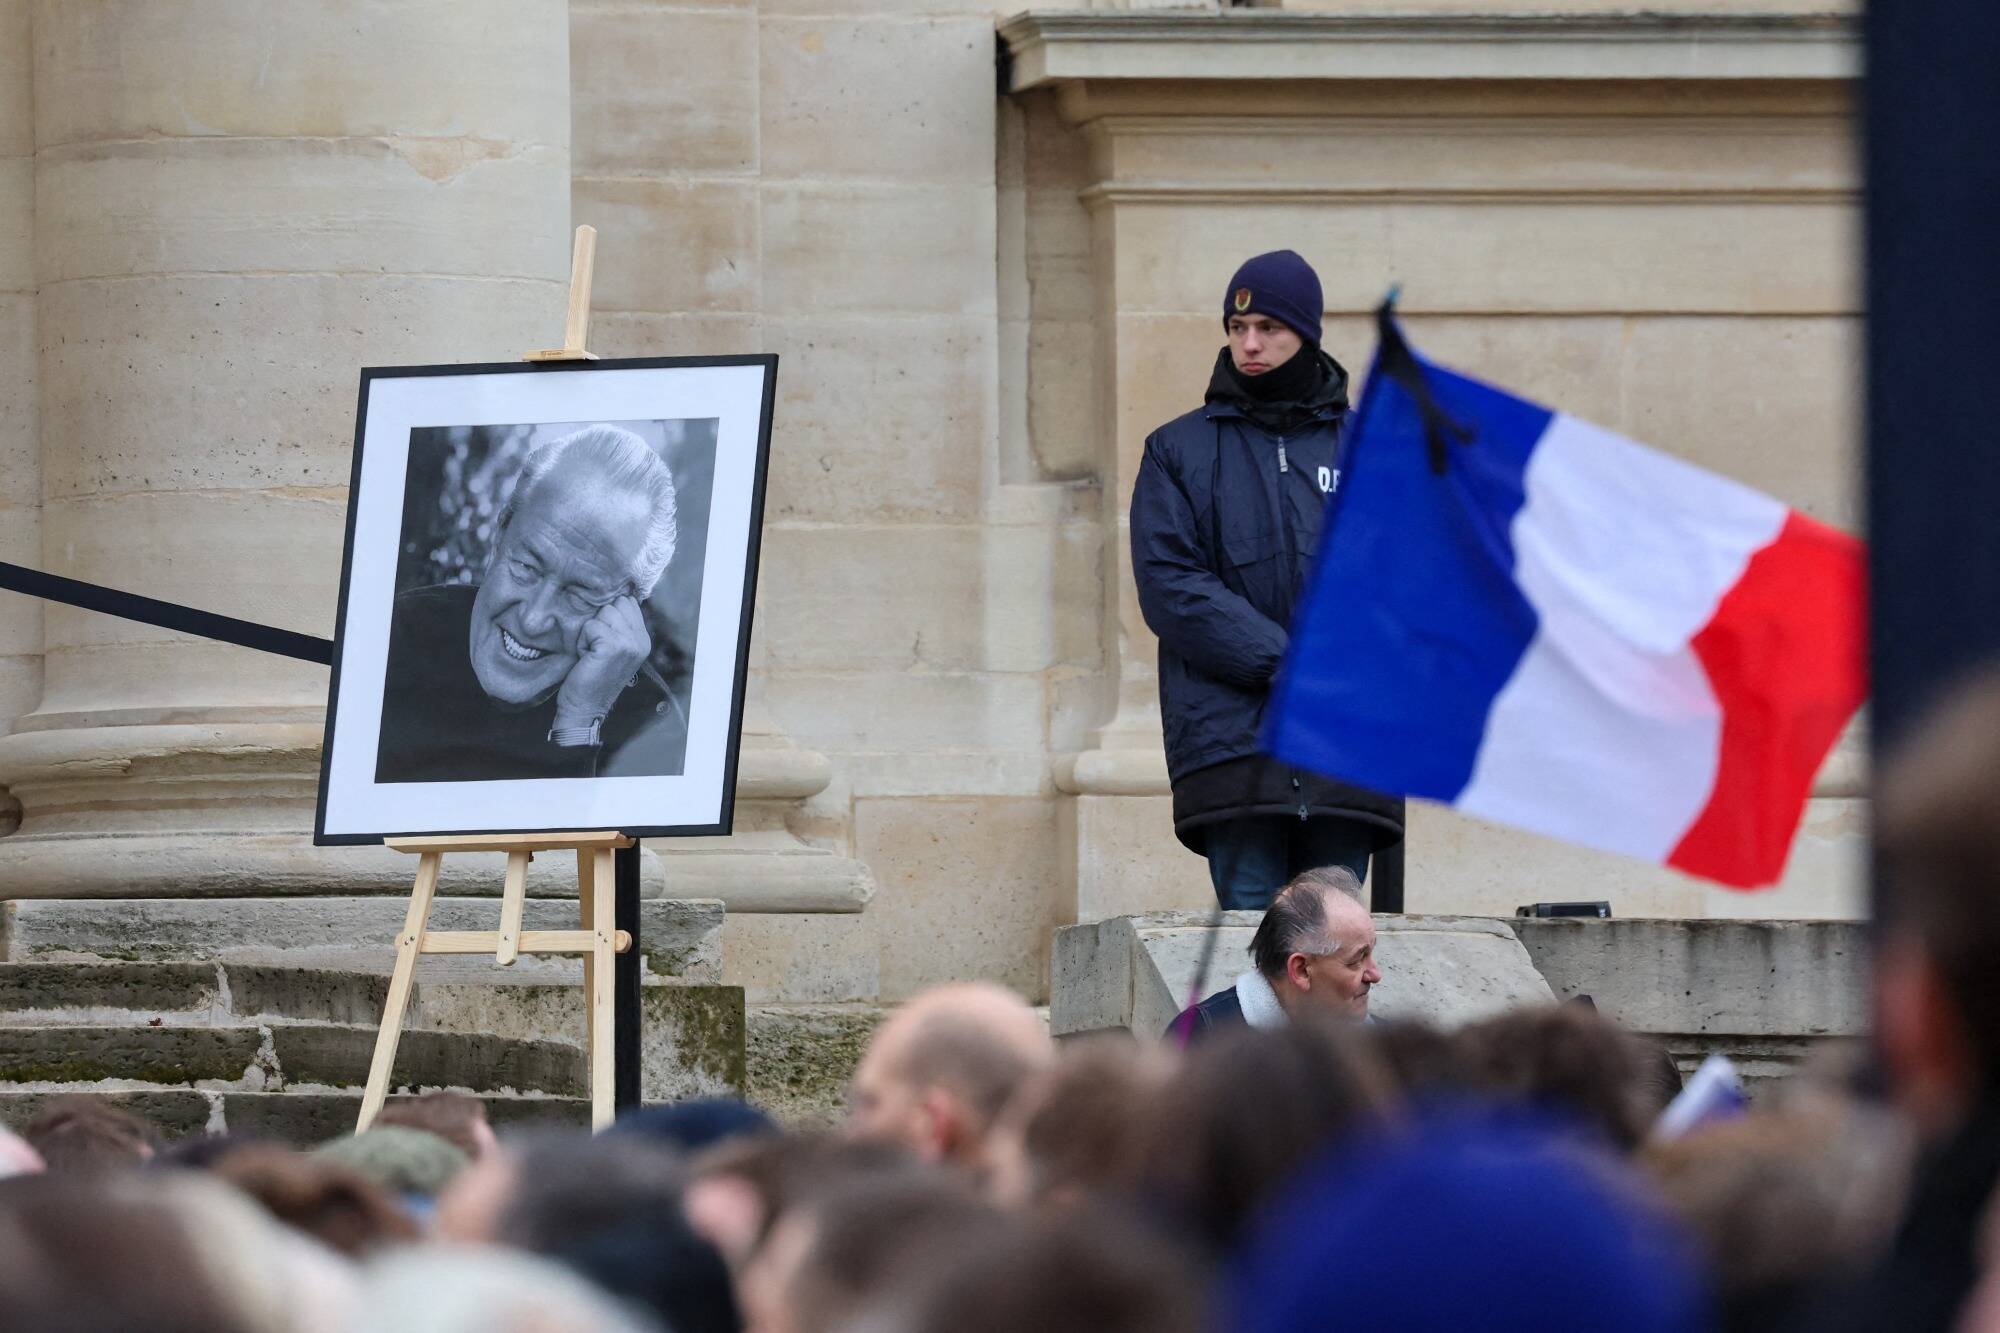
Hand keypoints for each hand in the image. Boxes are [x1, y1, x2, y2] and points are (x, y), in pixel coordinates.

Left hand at [554, 595, 650, 730]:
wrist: (585, 709)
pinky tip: (587, 657)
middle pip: (615, 604)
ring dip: (590, 631)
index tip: (604, 641)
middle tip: (597, 648)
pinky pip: (590, 626)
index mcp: (643, 640)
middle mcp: (641, 641)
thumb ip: (620, 627)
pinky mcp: (612, 646)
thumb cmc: (593, 678)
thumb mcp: (614, 650)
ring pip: (603, 613)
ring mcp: (629, 643)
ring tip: (592, 653)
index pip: (628, 603)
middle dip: (600, 622)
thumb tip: (613, 599)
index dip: (609, 617)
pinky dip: (582, 640)